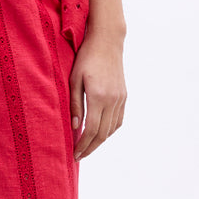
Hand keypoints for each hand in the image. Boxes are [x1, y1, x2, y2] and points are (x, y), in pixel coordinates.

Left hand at [69, 30, 126, 160]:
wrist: (107, 42)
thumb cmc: (86, 57)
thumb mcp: (74, 79)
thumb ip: (75, 104)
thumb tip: (74, 127)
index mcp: (98, 96)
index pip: (91, 129)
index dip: (83, 144)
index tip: (74, 154)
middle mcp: (112, 100)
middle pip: (102, 133)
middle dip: (90, 147)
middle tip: (79, 156)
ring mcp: (120, 98)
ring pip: (112, 129)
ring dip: (100, 141)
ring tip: (87, 147)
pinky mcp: (124, 96)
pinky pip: (118, 120)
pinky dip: (109, 130)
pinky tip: (100, 134)